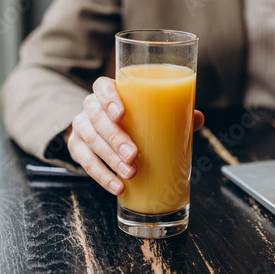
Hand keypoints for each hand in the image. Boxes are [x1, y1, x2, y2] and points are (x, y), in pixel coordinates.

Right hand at [67, 76, 204, 194]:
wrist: (108, 131)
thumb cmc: (136, 118)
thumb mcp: (152, 113)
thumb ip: (174, 113)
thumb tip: (198, 118)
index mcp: (108, 92)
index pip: (101, 87)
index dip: (108, 98)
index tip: (122, 113)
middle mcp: (91, 107)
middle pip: (97, 118)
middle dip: (115, 138)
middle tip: (133, 155)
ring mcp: (82, 127)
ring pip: (90, 141)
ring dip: (110, 160)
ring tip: (130, 173)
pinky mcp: (77, 147)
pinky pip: (84, 161)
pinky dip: (101, 176)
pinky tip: (117, 186)